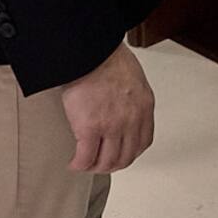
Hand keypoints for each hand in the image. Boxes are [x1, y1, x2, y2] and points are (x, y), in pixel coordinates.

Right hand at [61, 42, 154, 172]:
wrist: (91, 50)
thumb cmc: (107, 57)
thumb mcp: (133, 78)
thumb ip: (132, 99)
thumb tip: (123, 112)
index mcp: (144, 106)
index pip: (143, 143)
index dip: (129, 154)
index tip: (119, 154)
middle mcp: (132, 119)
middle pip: (125, 158)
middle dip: (111, 164)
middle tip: (99, 162)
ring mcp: (112, 126)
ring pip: (106, 162)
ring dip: (94, 166)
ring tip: (85, 162)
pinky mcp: (90, 128)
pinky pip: (85, 159)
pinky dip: (79, 165)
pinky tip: (73, 163)